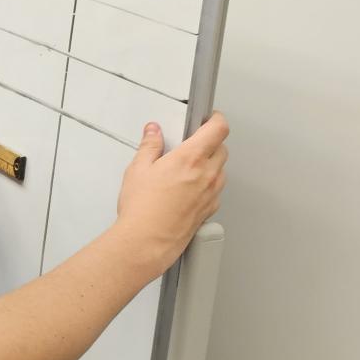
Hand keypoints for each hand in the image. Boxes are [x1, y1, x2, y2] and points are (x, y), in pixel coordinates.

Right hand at [113, 112, 227, 275]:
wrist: (146, 241)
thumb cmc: (142, 210)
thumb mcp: (138, 169)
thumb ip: (150, 146)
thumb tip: (153, 133)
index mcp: (191, 158)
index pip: (218, 128)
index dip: (216, 119)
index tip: (208, 117)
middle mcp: (206, 175)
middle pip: (222, 148)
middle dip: (210, 142)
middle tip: (192, 143)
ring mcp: (210, 194)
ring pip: (221, 170)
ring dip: (210, 164)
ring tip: (187, 169)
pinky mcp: (209, 210)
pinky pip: (215, 190)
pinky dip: (206, 185)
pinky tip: (187, 189)